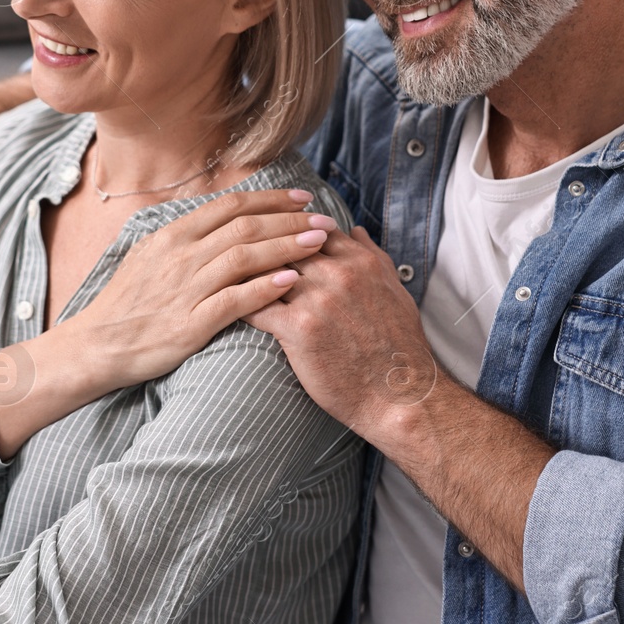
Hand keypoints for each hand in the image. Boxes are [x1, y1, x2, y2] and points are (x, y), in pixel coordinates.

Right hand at [0, 187, 341, 458]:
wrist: (95, 346)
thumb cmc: (126, 304)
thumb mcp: (147, 256)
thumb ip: (183, 237)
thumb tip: (217, 218)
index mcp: (172, 236)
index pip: (230, 206)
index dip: (271, 198)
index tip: (303, 197)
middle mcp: (180, 255)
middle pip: (245, 226)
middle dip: (291, 218)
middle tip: (325, 218)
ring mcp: (185, 288)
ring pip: (245, 256)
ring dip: (287, 246)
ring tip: (319, 243)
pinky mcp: (190, 323)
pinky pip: (235, 300)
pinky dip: (266, 288)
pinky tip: (293, 280)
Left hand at [246, 225, 441, 434]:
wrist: (399, 396)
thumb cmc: (398, 345)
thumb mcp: (393, 289)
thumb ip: (371, 254)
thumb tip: (353, 228)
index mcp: (360, 262)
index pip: (310, 229)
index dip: (288, 232)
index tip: (271, 239)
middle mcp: (339, 275)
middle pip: (284, 245)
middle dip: (261, 249)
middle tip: (236, 255)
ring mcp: (318, 300)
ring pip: (266, 271)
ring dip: (244, 274)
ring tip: (223, 277)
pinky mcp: (299, 329)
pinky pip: (256, 306)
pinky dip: (239, 303)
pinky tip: (226, 306)